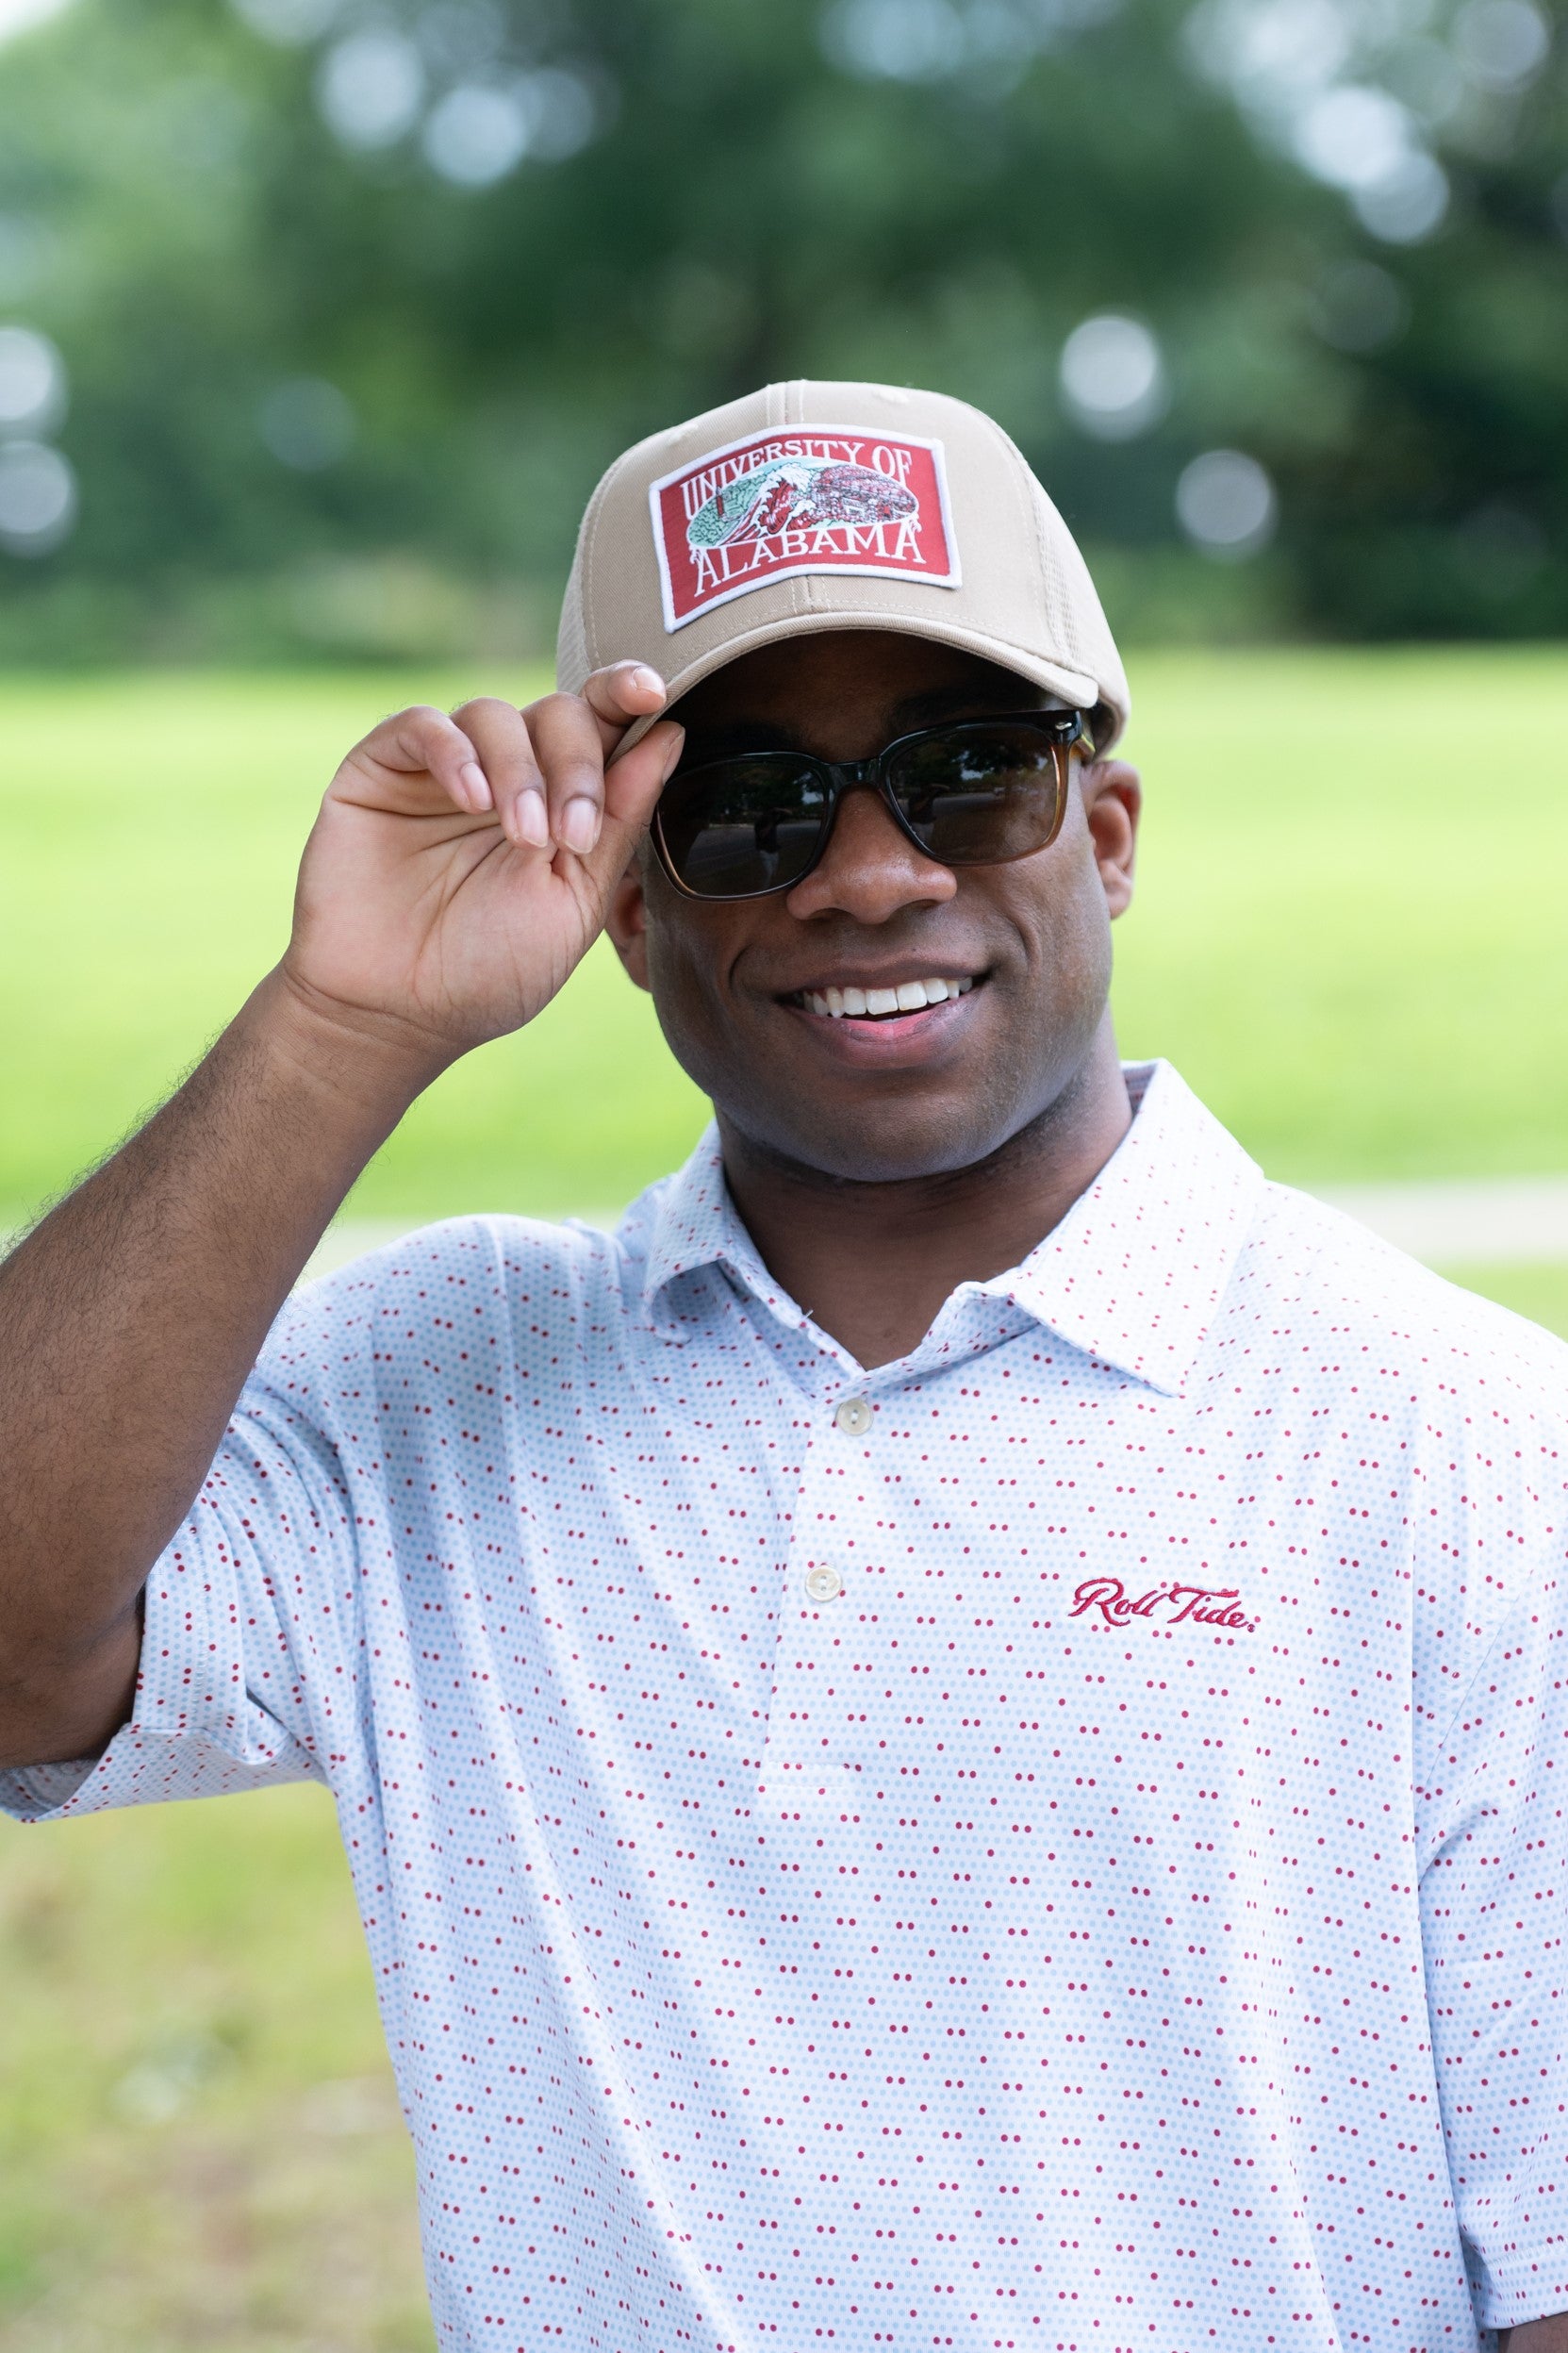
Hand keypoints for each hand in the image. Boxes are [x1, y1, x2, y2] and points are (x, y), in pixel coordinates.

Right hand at [278, 664, 683, 1068]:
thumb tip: (670, 733)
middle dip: (578, 764)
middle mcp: (505, 775)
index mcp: (560, 802)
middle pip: (556, 712)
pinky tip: (472, 800)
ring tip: (522, 837)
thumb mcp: (576, 898)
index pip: (600, 724)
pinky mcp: (382, 768)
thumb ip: (620, 817)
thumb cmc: (491, 969)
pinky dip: (456, 752)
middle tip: (571, 836)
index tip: (654, 691)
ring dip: (521, 770)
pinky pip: (423, 724)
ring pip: (493, 713)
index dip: (626, 692)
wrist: (399, 1014)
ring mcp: (442, 769)